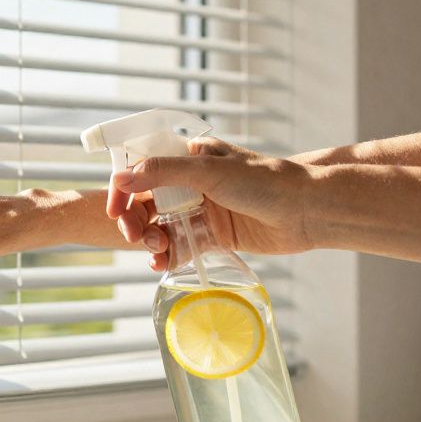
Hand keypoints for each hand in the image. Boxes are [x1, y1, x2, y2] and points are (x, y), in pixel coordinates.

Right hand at [108, 138, 315, 270]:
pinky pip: (181, 245)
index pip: (142, 168)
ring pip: (162, 225)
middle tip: (133, 236)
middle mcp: (191, 182)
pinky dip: (169, 255)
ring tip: (155, 251)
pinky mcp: (213, 234)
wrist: (306, 211)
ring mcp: (202, 209)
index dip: (123, 188)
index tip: (115, 210)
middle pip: (147, 201)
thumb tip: (121, 178)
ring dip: (151, 240)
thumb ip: (163, 172)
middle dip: (135, 220)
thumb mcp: (208, 171)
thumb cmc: (263, 181)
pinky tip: (163, 264)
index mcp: (189, 157)